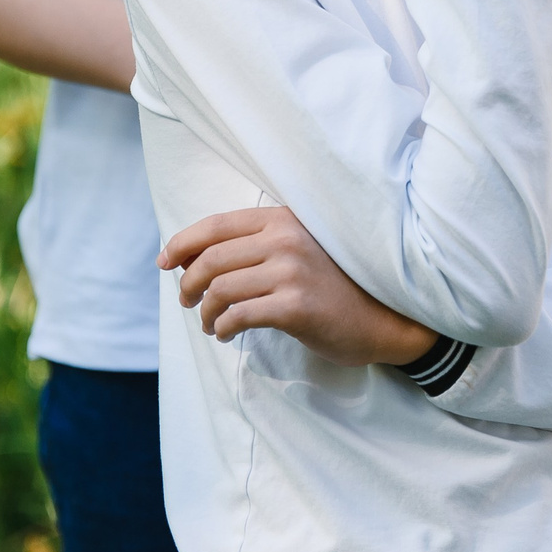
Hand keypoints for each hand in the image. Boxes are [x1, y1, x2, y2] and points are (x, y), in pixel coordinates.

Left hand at [156, 205, 439, 367]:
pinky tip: (225, 333)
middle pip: (211, 258)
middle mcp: (286, 238)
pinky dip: (222, 327)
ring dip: (203, 311)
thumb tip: (191, 258)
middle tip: (186, 301)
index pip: (217, 225)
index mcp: (285, 218)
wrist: (387, 318)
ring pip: (219, 289)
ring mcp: (292, 271)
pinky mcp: (296, 306)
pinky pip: (238, 316)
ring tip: (208, 323)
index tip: (164, 262)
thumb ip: (258, 245)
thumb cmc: (340, 284)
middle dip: (187, 282)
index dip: (182, 243)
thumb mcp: (301, 250)